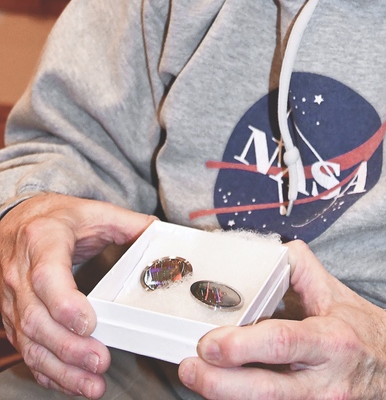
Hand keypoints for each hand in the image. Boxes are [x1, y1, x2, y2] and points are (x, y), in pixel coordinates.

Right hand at [0, 193, 153, 397]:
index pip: (47, 277)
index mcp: (43, 241)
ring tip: (92, 384)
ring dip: (61, 369)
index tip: (91, 324)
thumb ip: (129, 224)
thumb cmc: (55, 218)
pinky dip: (49, 372)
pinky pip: (27, 352)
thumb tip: (162, 236)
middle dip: (69, 347)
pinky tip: (72, 382)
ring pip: (30, 342)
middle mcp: (20, 274)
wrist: (16, 221)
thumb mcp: (92, 212)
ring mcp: (12, 300)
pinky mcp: (13, 320)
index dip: (66, 305)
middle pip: (37, 319)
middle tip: (100, 361)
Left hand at [179, 239, 385, 398]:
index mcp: (331, 340)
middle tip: (189, 368)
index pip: (281, 343)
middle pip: (266, 392)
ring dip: (225, 398)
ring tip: (199, 379)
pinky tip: (225, 392)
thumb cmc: (360, 329)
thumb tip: (261, 250)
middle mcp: (325, 382)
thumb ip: (297, 266)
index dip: (241, 346)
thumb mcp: (334, 292)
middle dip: (219, 385)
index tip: (208, 343)